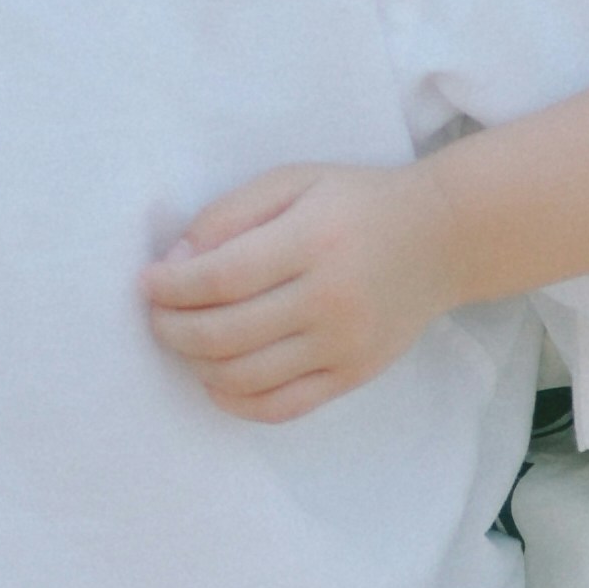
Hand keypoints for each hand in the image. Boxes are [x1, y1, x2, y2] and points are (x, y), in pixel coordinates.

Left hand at [143, 156, 476, 422]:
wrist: (441, 238)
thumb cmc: (356, 202)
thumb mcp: (293, 181)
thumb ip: (230, 215)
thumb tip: (175, 263)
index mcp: (313, 241)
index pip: (221, 277)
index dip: (171, 286)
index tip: (147, 282)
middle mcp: (330, 299)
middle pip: (226, 333)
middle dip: (172, 328)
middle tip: (156, 314)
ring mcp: (344, 345)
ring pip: (246, 377)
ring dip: (196, 364)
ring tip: (183, 341)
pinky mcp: (353, 376)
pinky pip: (281, 407)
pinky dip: (236, 401)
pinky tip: (216, 378)